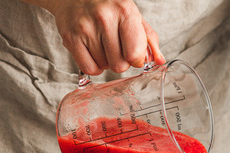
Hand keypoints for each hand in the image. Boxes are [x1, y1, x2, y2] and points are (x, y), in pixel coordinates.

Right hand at [37, 0, 164, 74]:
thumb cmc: (108, 7)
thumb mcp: (133, 16)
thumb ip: (149, 39)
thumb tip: (159, 61)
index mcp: (124, 11)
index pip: (134, 54)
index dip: (136, 59)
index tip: (133, 53)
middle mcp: (104, 19)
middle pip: (120, 65)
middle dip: (121, 61)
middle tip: (116, 47)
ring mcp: (85, 28)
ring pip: (105, 67)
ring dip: (106, 61)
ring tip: (102, 44)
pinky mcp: (70, 38)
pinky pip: (89, 69)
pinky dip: (94, 66)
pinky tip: (94, 52)